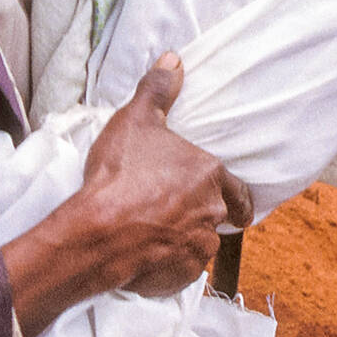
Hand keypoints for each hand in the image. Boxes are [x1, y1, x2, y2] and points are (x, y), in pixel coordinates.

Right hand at [1, 52, 252, 336]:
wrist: (97, 232)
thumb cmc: (120, 172)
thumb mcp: (137, 119)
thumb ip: (158, 89)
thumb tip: (174, 58)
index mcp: (210, 175)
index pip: (240, 194)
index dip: (237, 200)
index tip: (235, 208)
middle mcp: (211, 214)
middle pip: (217, 218)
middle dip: (201, 216)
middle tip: (177, 211)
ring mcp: (196, 250)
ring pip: (199, 246)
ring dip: (184, 240)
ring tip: (156, 232)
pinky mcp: (177, 278)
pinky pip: (179, 271)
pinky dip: (167, 265)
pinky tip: (146, 254)